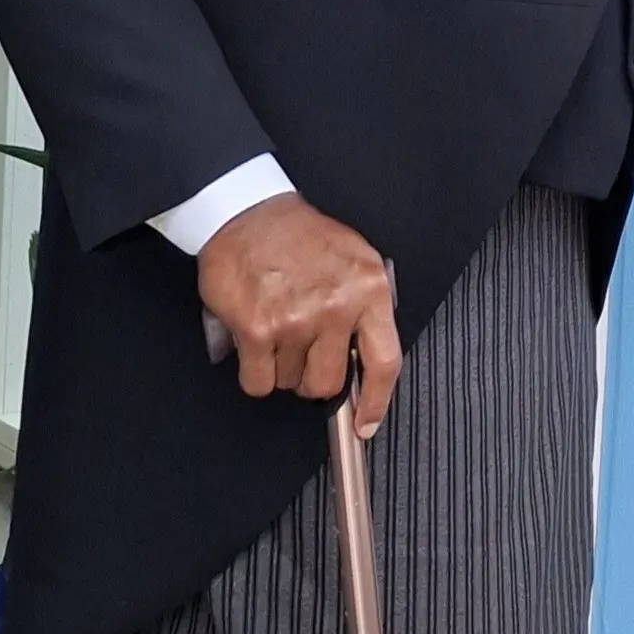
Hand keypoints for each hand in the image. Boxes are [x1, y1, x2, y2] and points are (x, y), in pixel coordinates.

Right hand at [198, 193, 401, 439]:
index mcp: (368, 287)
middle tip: (301, 344)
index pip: (385, 361)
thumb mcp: (352, 259)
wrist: (248, 211)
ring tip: (276, 324)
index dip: (376, 400)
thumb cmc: (299, 235)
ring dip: (281, 365)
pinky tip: (254, 338)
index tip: (366, 422)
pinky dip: (254, 370)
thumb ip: (365, 306)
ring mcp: (297, 318)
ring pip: (290, 382)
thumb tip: (366, 361)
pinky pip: (259, 382)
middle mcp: (336, 304)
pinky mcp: (258, 328)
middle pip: (328, 383)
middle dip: (312, 374)